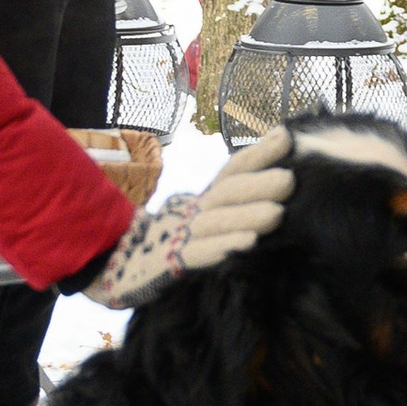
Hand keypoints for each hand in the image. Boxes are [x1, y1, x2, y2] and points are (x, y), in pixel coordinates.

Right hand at [86, 132, 293, 309]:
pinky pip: (196, 255)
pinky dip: (220, 247)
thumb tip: (277, 176)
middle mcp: (192, 212)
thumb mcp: (204, 220)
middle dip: (258, 184)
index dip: (256, 153)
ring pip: (214, 222)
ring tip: (277, 214)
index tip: (286, 137)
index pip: (230, 171)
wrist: (116, 268)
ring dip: (246, 216)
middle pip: (225, 192)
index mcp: (203, 200)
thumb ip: (232, 202)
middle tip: (290, 179)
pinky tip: (245, 245)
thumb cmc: (171, 244)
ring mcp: (178, 237)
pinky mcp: (167, 265)